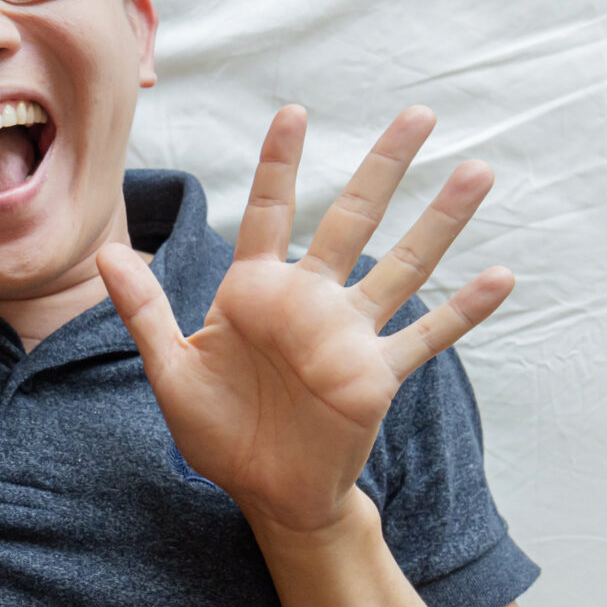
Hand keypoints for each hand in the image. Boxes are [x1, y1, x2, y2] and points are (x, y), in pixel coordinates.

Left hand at [96, 105, 513, 540]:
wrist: (263, 494)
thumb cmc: (217, 430)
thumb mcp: (169, 370)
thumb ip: (144, 309)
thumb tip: (104, 252)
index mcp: (255, 292)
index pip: (269, 213)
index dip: (280, 164)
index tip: (294, 112)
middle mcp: (308, 301)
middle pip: (351, 219)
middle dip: (384, 167)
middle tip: (420, 114)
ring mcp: (347, 335)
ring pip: (402, 264)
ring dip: (440, 221)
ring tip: (477, 170)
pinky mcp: (375, 375)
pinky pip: (426, 335)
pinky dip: (463, 310)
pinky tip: (501, 276)